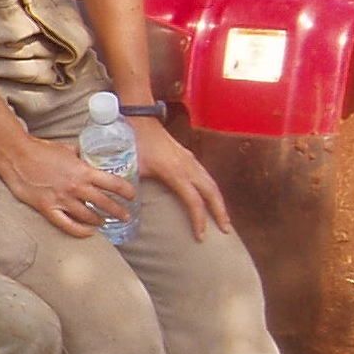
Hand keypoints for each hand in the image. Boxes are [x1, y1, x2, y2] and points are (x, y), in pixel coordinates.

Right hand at [1, 134, 135, 238]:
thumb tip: (87, 158)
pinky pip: (68, 225)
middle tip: (126, 216)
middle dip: (118, 211)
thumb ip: (79, 157)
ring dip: (100, 221)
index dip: (126, 191)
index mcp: (83, 171)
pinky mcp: (48, 208)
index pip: (112, 183)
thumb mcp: (66, 149)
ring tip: (104, 223)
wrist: (17, 155)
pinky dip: (80, 231)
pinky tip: (88, 232)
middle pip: (105, 203)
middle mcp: (76, 187)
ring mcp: (63, 199)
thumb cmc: (40, 150)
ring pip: (88, 216)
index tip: (132, 195)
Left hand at [132, 118, 232, 238]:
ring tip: (223, 219)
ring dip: (219, 202)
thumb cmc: (132, 142)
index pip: (193, 201)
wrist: (138, 117)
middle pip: (212, 193)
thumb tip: (128, 209)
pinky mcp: (189, 156)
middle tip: (225, 231)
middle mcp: (188, 165)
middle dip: (220, 212)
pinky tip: (211, 199)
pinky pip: (206, 176)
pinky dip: (212, 190)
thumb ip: (133, 188)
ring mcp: (190, 159)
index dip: (198, 220)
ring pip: (212, 183)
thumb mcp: (131, 168)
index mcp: (174, 171)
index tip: (201, 236)